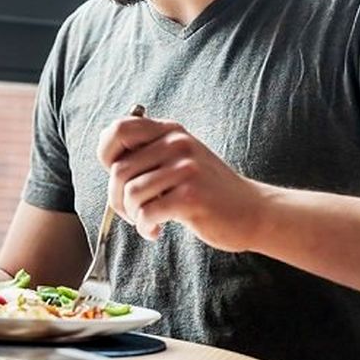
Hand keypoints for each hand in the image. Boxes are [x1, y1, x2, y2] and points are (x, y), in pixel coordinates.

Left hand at [97, 114, 267, 250]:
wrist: (253, 211)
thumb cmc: (209, 190)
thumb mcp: (181, 158)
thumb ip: (150, 151)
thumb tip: (107, 149)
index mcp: (170, 131)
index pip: (119, 129)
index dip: (106, 154)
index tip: (117, 178)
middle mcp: (177, 143)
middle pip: (119, 170)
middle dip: (117, 199)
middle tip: (132, 213)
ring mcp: (185, 168)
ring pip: (130, 193)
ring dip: (132, 215)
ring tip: (147, 222)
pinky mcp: (191, 196)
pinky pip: (147, 213)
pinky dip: (145, 227)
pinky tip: (156, 231)